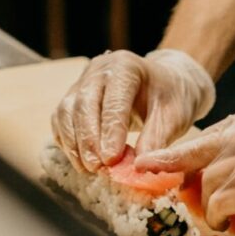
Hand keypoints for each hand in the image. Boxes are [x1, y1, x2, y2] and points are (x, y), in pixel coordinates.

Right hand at [49, 48, 215, 171]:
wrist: (164, 84)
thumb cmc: (171, 98)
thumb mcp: (173, 117)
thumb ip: (156, 139)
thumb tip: (138, 168)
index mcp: (126, 66)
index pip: (113, 100)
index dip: (110, 131)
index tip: (111, 159)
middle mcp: (99, 69)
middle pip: (84, 104)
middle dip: (88, 139)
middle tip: (97, 168)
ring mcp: (83, 81)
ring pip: (67, 111)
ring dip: (75, 143)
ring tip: (89, 169)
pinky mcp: (74, 97)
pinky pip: (61, 119)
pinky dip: (67, 142)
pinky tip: (80, 161)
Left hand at [135, 106, 234, 232]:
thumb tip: (196, 175)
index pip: (201, 138)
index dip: (173, 158)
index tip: (146, 165)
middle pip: (195, 158)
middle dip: (181, 181)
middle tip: (178, 196)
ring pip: (206, 184)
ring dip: (210, 206)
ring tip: (228, 214)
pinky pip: (219, 204)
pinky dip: (221, 217)